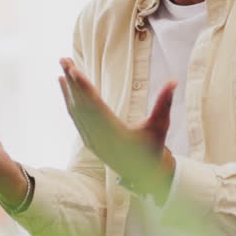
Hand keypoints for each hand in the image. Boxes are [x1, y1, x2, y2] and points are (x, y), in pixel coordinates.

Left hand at [58, 58, 176, 201]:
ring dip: (68, 89)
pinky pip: (76, 118)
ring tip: (62, 68)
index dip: (84, 88)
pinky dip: (69, 101)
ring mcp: (91, 139)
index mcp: (114, 133)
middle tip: (64, 60)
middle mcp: (99, 136)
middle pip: (81, 105)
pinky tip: (65, 87)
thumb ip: (165, 104)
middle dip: (72, 82)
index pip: (95, 106)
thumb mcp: (160, 126)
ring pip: (76, 111)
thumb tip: (173, 81)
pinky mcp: (89, 140)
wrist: (143, 175)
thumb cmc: (152, 149)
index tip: (73, 71)